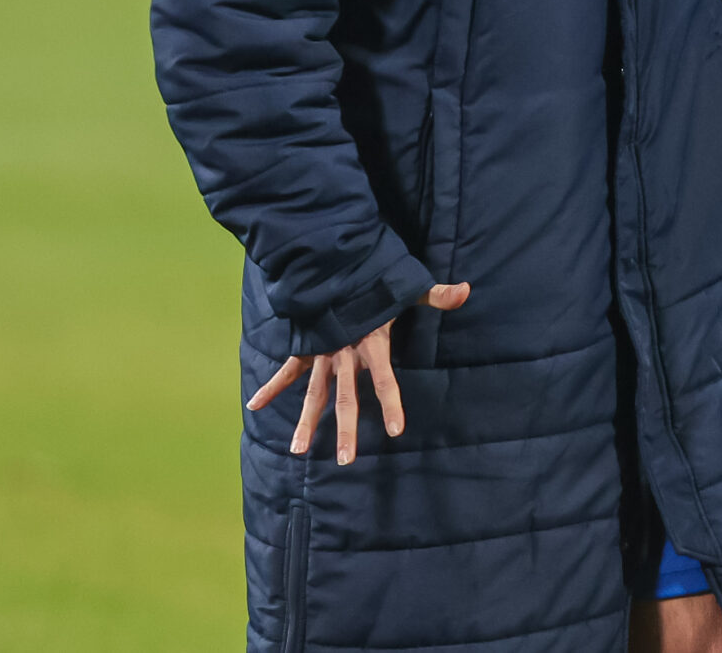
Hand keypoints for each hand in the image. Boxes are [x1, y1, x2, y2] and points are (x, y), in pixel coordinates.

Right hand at [247, 282, 470, 464]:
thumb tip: (467, 290)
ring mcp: (323, 353)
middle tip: (346, 460)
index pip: (385, 381)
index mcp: (372, 344)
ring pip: (313, 394)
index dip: (392, 404)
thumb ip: (437, 295)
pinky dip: (270, 386)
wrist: (335, 262)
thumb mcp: (408, 286)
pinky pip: (287, 370)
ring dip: (307, 422)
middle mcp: (345, 354)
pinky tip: (254, 405)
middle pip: (346, 399)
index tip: (396, 431)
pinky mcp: (305, 346)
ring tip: (298, 450)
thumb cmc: (376, 278)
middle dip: (346, 430)